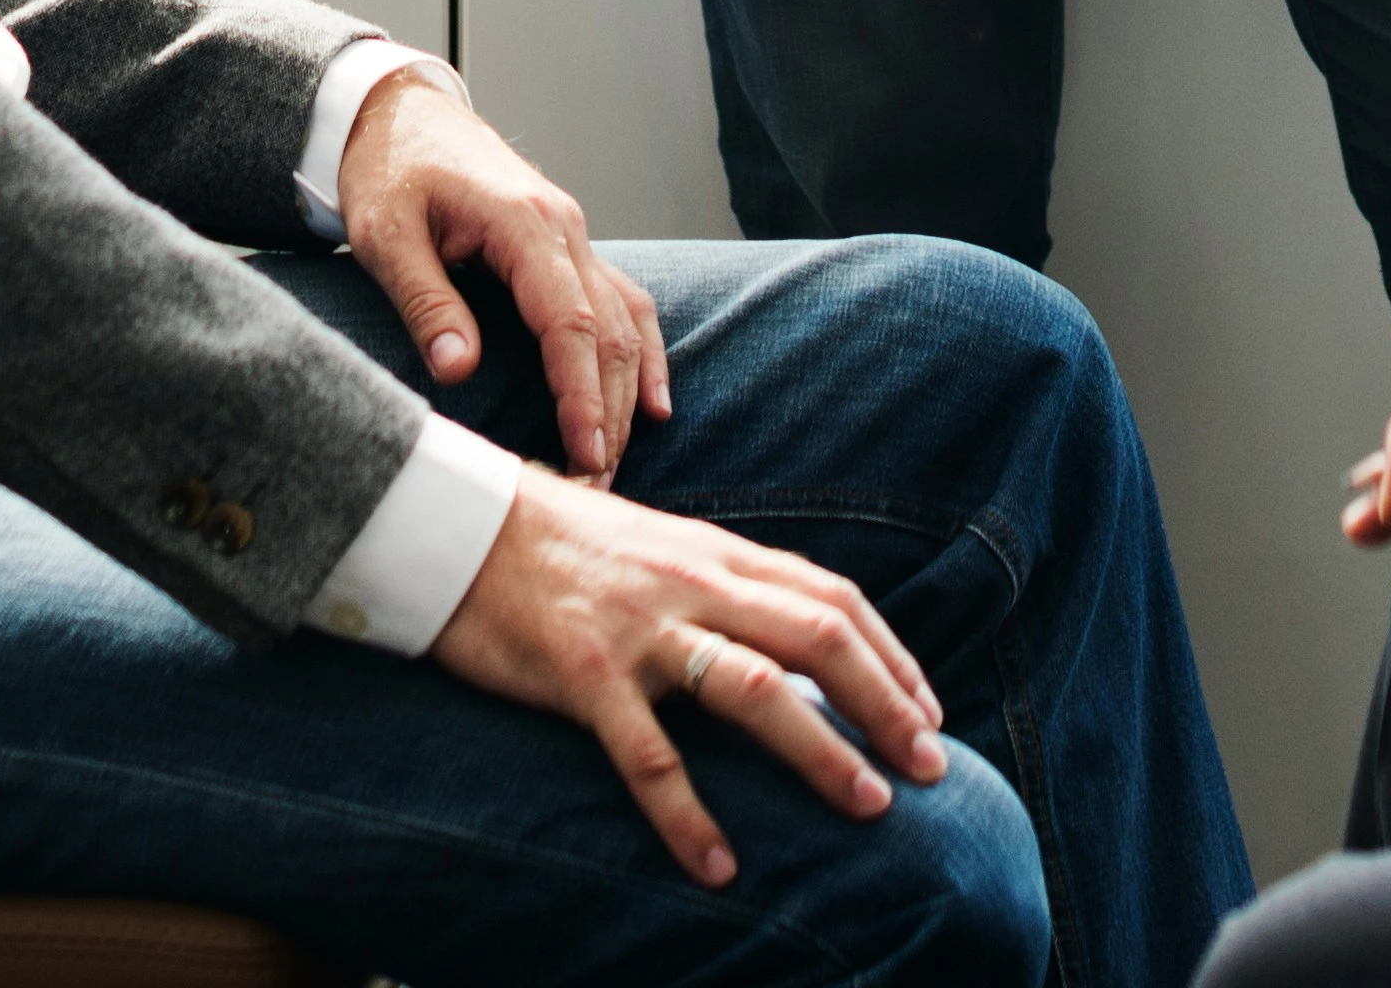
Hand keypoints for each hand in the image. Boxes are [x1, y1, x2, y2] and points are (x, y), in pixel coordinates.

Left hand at [337, 65, 671, 482]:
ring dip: (628, 393)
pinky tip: (652, 400)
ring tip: (615, 461)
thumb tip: (459, 371)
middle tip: (595, 486)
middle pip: (609, 331)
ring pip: (625, 319)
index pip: (569, 322)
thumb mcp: (385, 235)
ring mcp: (573, 235)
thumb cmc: (389, 170)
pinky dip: (642, 351)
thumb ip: (426, 300)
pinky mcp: (568, 246)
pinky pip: (621, 301)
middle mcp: (564, 228)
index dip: (582, 394)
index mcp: (523, 222)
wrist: (398, 114)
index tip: (586, 453)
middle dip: (609, 413)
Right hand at [426, 468, 949, 890]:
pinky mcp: (584, 675)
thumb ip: (720, 585)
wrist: (457, 525)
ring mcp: (641, 629)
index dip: (890, 656)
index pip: (830, 598)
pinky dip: (689, 815)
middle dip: (886, 702)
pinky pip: (649, 755)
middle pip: (818, 637)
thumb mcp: (658, 547)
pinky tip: (720, 867)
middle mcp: (693, 582)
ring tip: (871, 805)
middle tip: (934, 765)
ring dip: (822, 750)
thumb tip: (787, 642)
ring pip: (756, 688)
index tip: (929, 712)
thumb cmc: (561, 546)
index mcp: (716, 552)